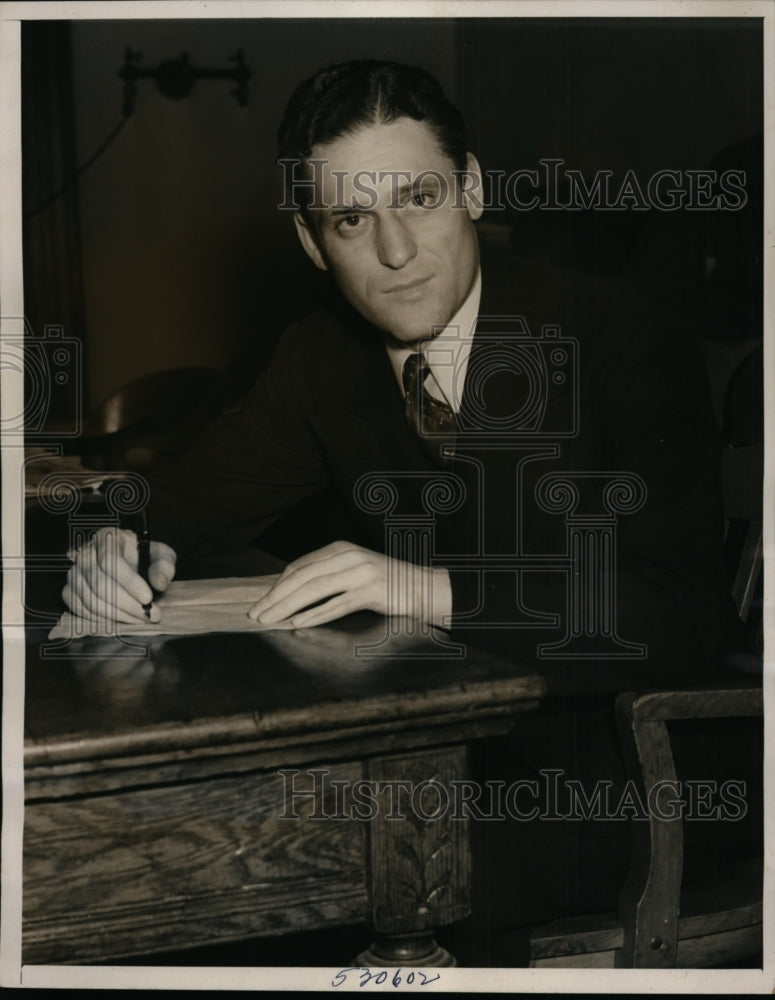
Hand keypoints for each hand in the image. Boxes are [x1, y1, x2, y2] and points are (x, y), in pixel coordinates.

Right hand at [63, 526, 176, 623]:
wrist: (129, 562)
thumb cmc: (144, 557)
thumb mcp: (161, 555)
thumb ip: (164, 567)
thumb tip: (159, 583)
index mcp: (107, 537)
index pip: (110, 560)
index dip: (129, 582)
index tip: (148, 599)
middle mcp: (86, 552)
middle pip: (99, 584)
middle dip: (127, 604)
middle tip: (149, 615)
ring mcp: (74, 572)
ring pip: (89, 599)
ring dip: (117, 615)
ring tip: (140, 618)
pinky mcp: (70, 590)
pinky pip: (78, 608)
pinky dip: (100, 618)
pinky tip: (121, 619)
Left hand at [247, 540, 451, 627]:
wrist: (423, 588)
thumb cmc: (384, 584)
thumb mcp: (352, 571)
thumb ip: (326, 576)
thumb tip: (290, 592)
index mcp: (340, 549)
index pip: (299, 566)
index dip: (277, 585)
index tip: (261, 601)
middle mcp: (348, 557)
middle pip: (302, 577)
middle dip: (275, 597)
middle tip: (256, 613)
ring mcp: (360, 573)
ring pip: (314, 590)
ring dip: (287, 607)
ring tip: (269, 620)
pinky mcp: (371, 592)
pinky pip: (336, 604)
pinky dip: (314, 615)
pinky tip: (297, 624)